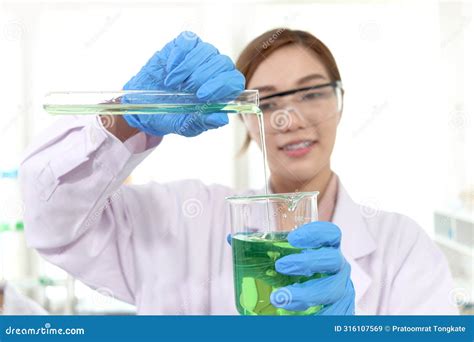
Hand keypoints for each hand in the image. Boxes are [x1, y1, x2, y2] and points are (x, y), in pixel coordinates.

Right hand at [122, 31, 244, 136]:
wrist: (146, 105)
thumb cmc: (171, 115)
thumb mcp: (186, 125)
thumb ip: (204, 122)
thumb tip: (221, 118)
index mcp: (221, 91)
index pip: (235, 81)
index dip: (223, 86)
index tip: (202, 95)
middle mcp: (215, 71)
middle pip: (223, 63)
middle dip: (204, 77)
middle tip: (186, 89)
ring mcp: (200, 56)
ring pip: (207, 51)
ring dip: (188, 67)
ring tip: (172, 83)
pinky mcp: (184, 45)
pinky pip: (189, 40)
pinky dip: (179, 54)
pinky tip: (169, 68)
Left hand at [270, 222, 354, 314]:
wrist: (316, 312)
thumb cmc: (298, 280)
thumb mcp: (282, 265)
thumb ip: (261, 251)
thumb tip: (232, 238)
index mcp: (327, 250)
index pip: (331, 234)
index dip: (315, 233)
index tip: (293, 238)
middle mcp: (338, 268)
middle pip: (332, 260)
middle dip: (307, 262)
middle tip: (281, 266)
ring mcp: (342, 290)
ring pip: (331, 290)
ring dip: (305, 293)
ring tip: (280, 297)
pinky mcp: (342, 312)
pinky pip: (334, 315)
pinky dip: (316, 317)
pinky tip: (295, 318)